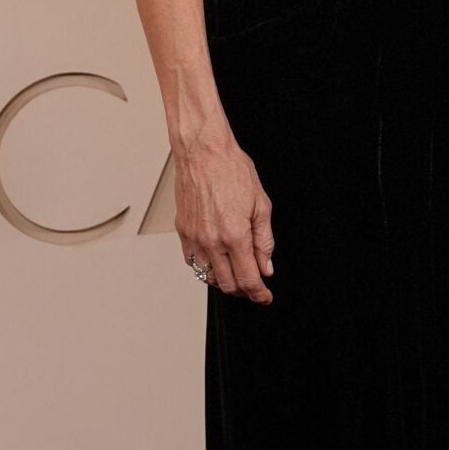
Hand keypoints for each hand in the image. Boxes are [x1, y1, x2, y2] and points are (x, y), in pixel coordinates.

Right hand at [176, 129, 273, 302]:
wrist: (203, 152)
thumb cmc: (231, 170)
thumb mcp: (261, 204)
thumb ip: (264, 240)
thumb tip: (266, 266)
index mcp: (234, 236)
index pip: (248, 279)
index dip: (259, 294)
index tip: (265, 297)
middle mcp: (211, 241)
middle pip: (228, 284)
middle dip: (244, 291)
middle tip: (255, 286)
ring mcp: (194, 238)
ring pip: (208, 277)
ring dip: (224, 282)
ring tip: (237, 273)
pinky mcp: (182, 232)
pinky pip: (192, 262)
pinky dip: (206, 269)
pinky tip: (216, 262)